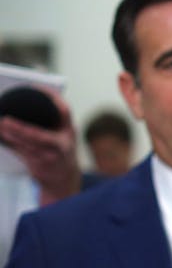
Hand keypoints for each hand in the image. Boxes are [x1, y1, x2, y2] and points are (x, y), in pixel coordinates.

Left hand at [0, 89, 80, 204]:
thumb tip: (32, 100)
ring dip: (10, 135)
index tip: (37, 88)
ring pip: (27, 145)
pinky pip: (20, 152)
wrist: (64, 180)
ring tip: (0, 125)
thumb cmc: (61, 152)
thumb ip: (53, 122)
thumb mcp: (63, 135)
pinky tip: (1, 135)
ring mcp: (50, 157)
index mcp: (69, 132)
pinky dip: (9, 143)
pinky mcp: (38, 166)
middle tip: (5, 119)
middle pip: (38, 135)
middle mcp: (62, 145)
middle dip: (21, 128)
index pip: (64, 111)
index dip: (53, 98)